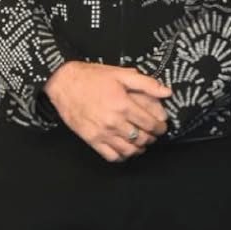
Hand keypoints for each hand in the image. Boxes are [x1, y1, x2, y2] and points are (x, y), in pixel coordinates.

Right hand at [43, 61, 170, 161]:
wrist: (64, 83)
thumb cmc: (91, 77)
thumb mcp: (121, 74)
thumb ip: (146, 84)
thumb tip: (167, 92)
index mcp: (123, 105)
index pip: (150, 124)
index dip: (160, 127)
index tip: (161, 126)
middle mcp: (114, 122)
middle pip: (142, 138)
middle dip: (152, 137)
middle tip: (153, 134)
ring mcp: (102, 133)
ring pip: (129, 150)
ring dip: (139, 148)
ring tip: (141, 142)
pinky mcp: (91, 140)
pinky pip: (111, 156)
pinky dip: (122, 156)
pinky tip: (125, 149)